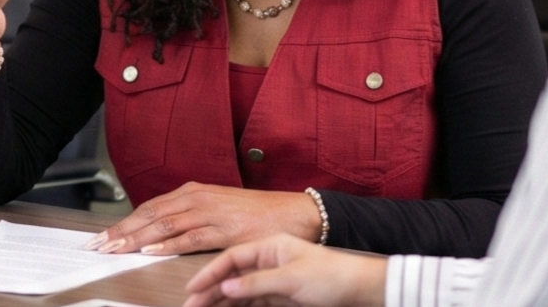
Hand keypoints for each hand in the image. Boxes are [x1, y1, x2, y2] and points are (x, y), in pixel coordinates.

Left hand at [83, 183, 321, 255]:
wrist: (293, 213)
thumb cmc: (256, 214)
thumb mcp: (216, 209)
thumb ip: (189, 217)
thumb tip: (160, 233)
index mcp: (193, 192)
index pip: (148, 208)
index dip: (122, 223)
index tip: (101, 237)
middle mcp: (197, 198)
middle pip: (149, 215)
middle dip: (120, 232)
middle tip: (96, 246)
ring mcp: (210, 213)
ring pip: (164, 226)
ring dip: (136, 239)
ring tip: (113, 250)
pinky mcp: (224, 230)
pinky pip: (190, 238)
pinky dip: (167, 245)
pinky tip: (150, 252)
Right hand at [182, 234, 386, 306]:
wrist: (358, 288)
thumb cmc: (329, 276)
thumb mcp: (291, 279)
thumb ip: (256, 283)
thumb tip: (225, 288)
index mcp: (269, 245)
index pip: (231, 257)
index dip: (210, 272)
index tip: (193, 288)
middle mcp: (267, 260)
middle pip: (231, 275)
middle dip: (209, 289)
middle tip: (189, 305)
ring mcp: (272, 278)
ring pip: (238, 290)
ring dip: (218, 300)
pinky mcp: (279, 295)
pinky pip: (250, 300)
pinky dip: (235, 306)